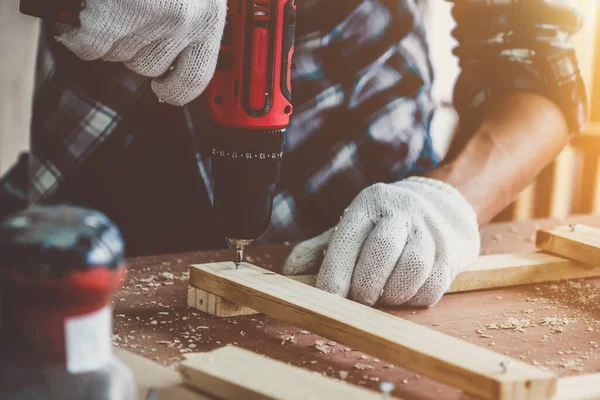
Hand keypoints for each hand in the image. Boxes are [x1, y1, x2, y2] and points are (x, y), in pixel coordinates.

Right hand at [55, 0, 226, 105]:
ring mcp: (147, 20)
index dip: (174, 89)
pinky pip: (89, 47)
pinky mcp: (110, 18)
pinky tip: (84, 13)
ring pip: (118, 56)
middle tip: (126, 16)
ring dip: (106, 35)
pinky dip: (80, 33)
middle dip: (133, 47)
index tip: (163, 88)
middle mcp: (184, 22)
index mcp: (210, 17)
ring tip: (110, 5)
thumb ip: (190, 20)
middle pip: (149, 67)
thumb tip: (174, 62)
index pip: (195, 80)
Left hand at [283, 177, 480, 306]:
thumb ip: (319, 248)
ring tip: (381, 296)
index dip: (335, 272)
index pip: (349, 237)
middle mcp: (402, 211)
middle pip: (383, 250)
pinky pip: (433, 286)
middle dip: (365, 284)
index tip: (327, 298)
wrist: (441, 207)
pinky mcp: (452, 253)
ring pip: (412, 269)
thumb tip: (290, 271)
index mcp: (370, 203)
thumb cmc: (384, 225)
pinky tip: (402, 294)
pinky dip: (413, 299)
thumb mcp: (351, 227)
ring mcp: (431, 231)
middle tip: (357, 300)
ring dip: (391, 294)